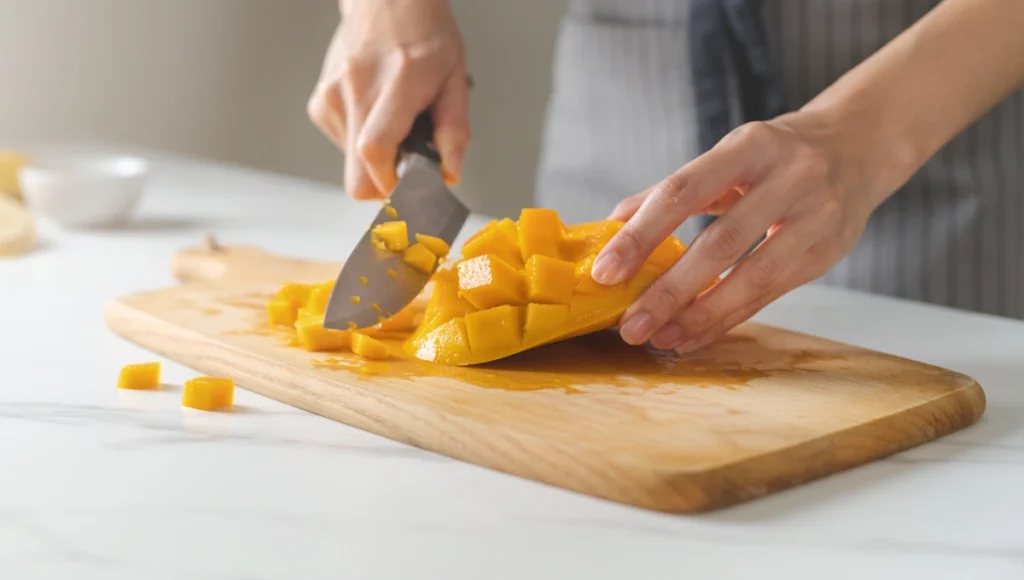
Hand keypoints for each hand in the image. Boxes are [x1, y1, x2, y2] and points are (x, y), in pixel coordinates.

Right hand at [308, 0, 469, 199]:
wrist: (386, 1)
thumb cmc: (423, 34)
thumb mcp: (455, 79)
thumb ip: (454, 130)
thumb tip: (449, 173)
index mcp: (397, 82)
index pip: (376, 150)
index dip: (392, 184)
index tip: (410, 189)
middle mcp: (356, 89)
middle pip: (357, 175)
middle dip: (384, 184)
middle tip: (407, 167)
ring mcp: (332, 95)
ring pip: (351, 164)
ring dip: (377, 158)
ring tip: (395, 122)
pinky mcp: (320, 102)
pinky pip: (342, 145)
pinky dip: (363, 141)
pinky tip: (377, 114)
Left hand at [592, 110, 891, 352]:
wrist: (859, 146)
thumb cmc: (776, 154)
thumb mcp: (728, 156)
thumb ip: (673, 189)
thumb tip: (613, 224)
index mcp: (749, 145)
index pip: (684, 191)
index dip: (641, 235)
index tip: (605, 272)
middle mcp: (788, 177)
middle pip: (720, 243)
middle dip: (669, 290)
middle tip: (630, 324)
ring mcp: (814, 217)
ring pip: (752, 276)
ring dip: (700, 314)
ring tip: (659, 338)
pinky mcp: (827, 253)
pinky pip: (771, 294)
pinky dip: (728, 319)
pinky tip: (694, 336)